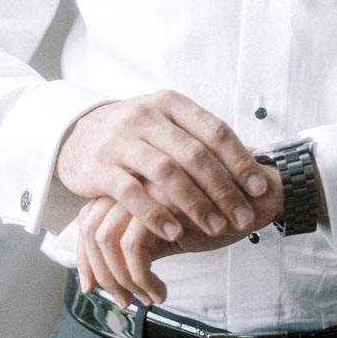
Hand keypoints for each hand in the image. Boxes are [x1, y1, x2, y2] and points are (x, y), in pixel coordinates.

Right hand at [57, 91, 269, 246]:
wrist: (77, 132)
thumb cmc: (137, 133)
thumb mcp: (169, 123)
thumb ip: (206, 138)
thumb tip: (259, 154)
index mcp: (171, 104)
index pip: (214, 130)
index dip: (240, 160)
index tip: (259, 188)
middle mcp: (147, 117)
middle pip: (193, 154)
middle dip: (223, 189)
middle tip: (243, 216)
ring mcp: (121, 141)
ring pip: (165, 173)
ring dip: (194, 204)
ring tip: (216, 228)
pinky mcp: (99, 167)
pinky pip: (131, 192)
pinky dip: (155, 214)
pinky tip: (175, 233)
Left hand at [76, 163, 283, 305]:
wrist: (257, 195)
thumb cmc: (217, 211)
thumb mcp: (171, 226)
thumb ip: (141, 236)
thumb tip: (110, 275)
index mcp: (132, 181)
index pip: (89, 218)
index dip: (87, 257)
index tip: (95, 287)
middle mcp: (133, 179)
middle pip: (90, 228)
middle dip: (100, 272)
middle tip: (123, 301)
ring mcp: (146, 187)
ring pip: (106, 240)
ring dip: (123, 280)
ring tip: (145, 298)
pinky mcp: (162, 202)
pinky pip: (132, 249)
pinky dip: (141, 279)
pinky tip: (160, 292)